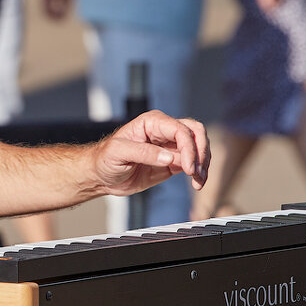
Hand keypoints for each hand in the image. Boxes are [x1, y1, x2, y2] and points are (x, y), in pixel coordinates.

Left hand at [90, 111, 210, 196]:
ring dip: (203, 163)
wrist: (101, 175)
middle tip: (196, 173)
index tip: (188, 168)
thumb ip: (144, 153)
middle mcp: (164, 131)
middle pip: (196, 133)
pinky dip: (199, 172)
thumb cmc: (105, 159)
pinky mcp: (173, 161)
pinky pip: (193, 162)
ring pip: (199, 146)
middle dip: (201, 152)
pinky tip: (196, 183)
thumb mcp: (118, 153)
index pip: (180, 130)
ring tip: (198, 181)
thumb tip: (170, 157)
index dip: (189, 148)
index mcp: (152, 122)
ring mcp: (170, 146)